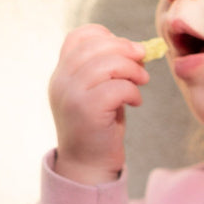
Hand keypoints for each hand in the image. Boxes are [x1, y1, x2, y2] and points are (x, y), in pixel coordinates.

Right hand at [48, 24, 150, 184]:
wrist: (88, 167)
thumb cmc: (99, 130)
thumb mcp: (98, 94)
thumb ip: (107, 71)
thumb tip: (137, 49)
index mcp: (61, 74)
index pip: (77, 38)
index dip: (104, 36)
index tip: (125, 50)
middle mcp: (61, 82)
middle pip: (95, 46)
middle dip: (125, 49)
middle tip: (142, 61)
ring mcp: (71, 95)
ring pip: (108, 64)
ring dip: (132, 70)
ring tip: (142, 81)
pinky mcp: (87, 110)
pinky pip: (117, 87)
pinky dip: (133, 91)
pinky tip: (136, 102)